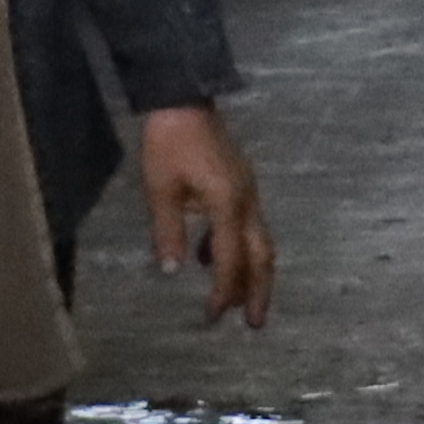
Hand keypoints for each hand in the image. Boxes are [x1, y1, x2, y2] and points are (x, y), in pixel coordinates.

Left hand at [137, 104, 273, 324]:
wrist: (183, 100)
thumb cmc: (169, 144)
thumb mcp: (161, 189)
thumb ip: (168, 232)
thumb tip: (172, 272)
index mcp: (228, 204)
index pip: (230, 260)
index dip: (223, 292)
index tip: (212, 318)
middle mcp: (246, 201)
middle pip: (262, 255)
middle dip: (259, 291)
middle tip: (255, 324)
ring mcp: (248, 191)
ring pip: (259, 241)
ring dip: (252, 272)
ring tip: (240, 301)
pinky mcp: (241, 184)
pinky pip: (246, 225)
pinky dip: (236, 248)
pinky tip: (211, 257)